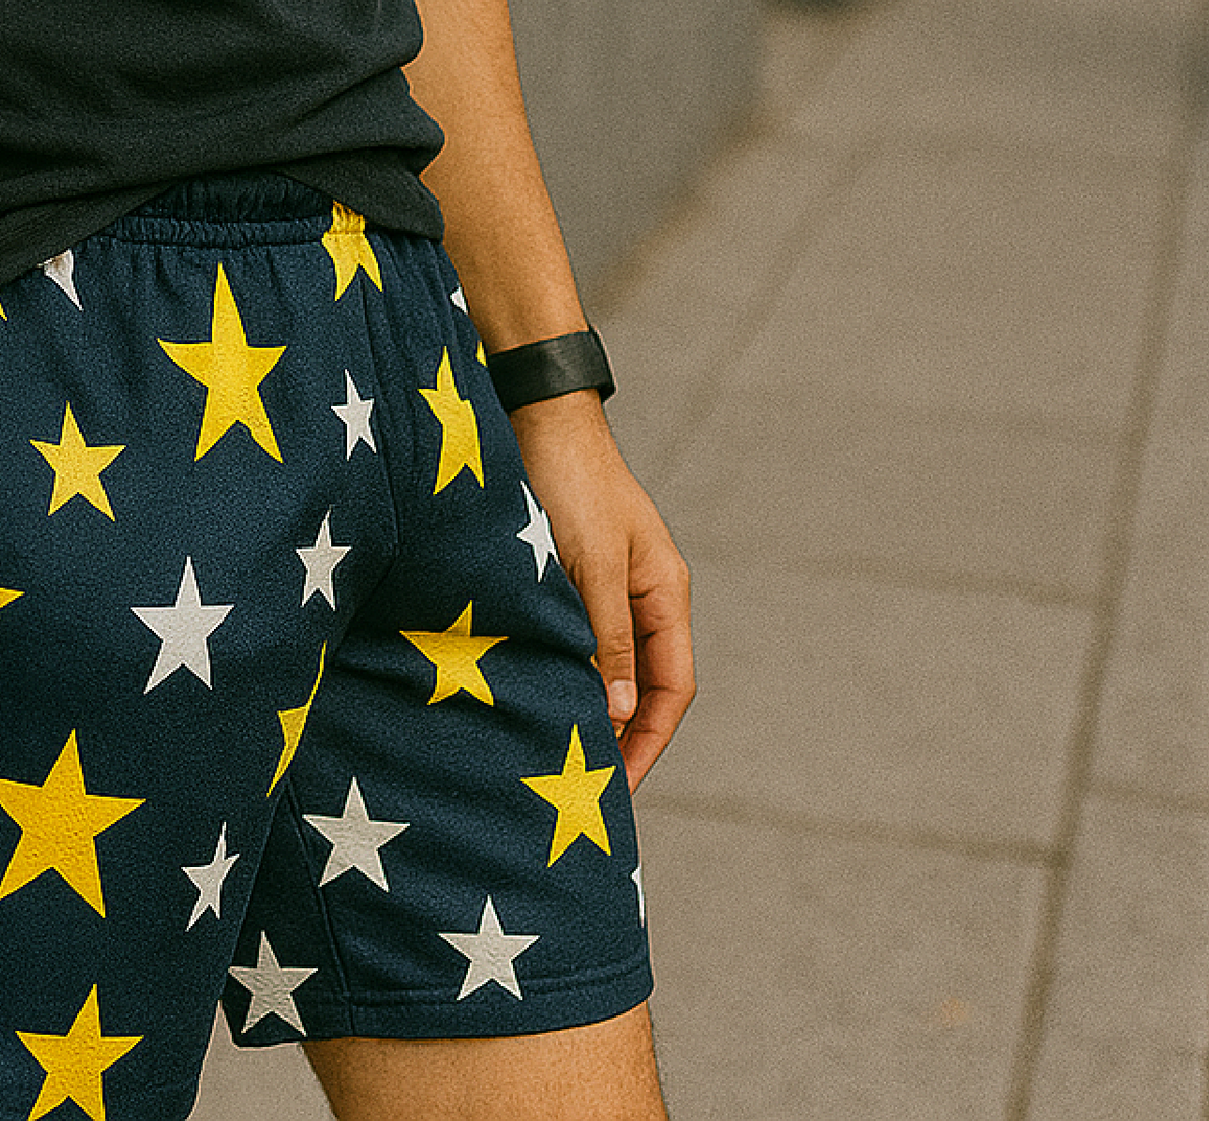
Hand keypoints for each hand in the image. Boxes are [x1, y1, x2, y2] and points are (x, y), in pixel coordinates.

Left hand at [509, 392, 694, 790]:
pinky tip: (536, 699)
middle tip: (587, 789)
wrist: (538, 419)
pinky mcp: (572, 580)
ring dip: (590, 709)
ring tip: (558, 755)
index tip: (619, 789)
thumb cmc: (573, 484)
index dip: (649, 743)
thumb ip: (609, 637)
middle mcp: (643, 598)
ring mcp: (609, 590)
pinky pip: (578, 644)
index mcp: (666, 594)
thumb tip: (621, 713)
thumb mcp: (593, 565)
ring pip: (608, 669)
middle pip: (644, 687)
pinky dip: (565, 676)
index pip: (673, 690)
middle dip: (622, 739)